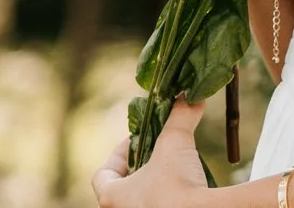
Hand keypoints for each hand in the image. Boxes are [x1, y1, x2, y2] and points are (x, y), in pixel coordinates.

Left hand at [89, 101, 207, 207]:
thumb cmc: (177, 184)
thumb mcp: (176, 142)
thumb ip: (180, 116)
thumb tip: (190, 97)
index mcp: (112, 197)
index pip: (103, 175)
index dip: (119, 154)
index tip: (137, 141)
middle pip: (123, 187)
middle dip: (140, 167)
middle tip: (157, 152)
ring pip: (141, 200)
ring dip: (155, 184)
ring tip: (174, 167)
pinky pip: (159, 207)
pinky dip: (168, 198)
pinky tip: (186, 188)